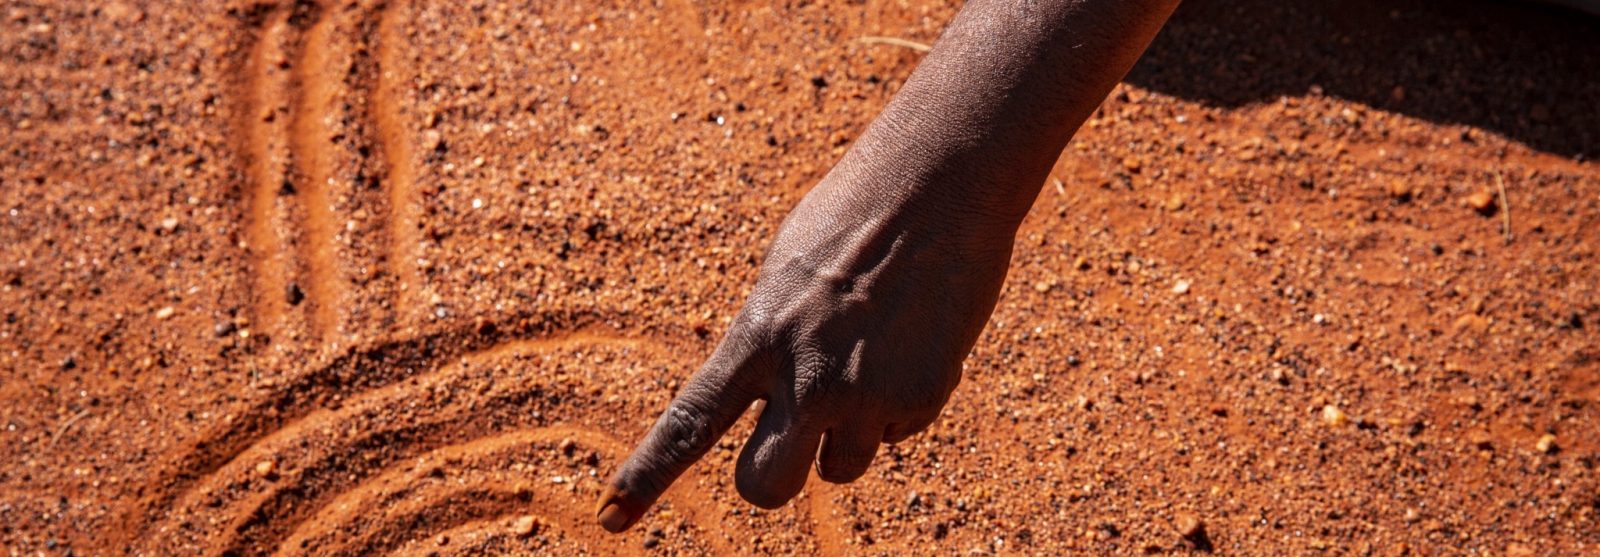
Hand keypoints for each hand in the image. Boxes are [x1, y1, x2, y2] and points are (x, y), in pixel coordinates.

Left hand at [592, 0, 1180, 532]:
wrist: (942, 186)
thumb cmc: (855, 216)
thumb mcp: (788, 275)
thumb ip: (770, 342)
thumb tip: (775, 400)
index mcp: (757, 337)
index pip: (690, 422)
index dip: (647, 476)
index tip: (609, 519)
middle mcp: (806, 378)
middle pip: (765, 486)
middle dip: (777, 474)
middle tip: (794, 439)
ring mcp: (866, 395)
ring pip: (840, 469)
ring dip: (848, 434)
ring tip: (869, 358)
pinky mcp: (922, 398)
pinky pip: (898, 434)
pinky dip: (900, 403)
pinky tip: (910, 341)